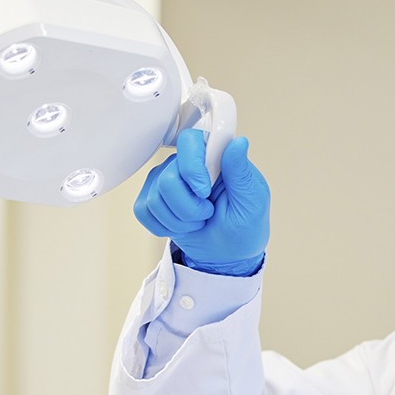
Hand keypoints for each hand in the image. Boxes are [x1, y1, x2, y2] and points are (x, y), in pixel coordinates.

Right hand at [133, 129, 269, 275]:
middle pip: (168, 178)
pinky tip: (181, 226)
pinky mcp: (152, 198)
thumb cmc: (245, 226)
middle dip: (188, 208)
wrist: (229, 253)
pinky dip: (164, 227)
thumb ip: (241, 172)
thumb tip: (238, 143)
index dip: (191, 169)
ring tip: (198, 221)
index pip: (190, 141)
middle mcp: (187, 163)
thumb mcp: (252, 202)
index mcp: (215, 156)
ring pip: (155, 198)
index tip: (204, 192)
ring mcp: (166, 179)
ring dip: (179, 221)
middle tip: (207, 213)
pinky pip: (143, 210)